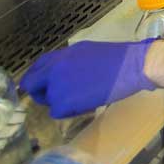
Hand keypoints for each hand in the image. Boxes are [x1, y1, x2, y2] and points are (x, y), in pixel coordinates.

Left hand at [20, 40, 155, 118]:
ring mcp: (57, 86)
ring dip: (60, 102)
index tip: (39, 85)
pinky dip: (69, 111)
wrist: (131, 66)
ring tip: (80, 98)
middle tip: (58, 96)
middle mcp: (53, 70)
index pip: (35, 68)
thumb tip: (60, 71)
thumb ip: (67, 61)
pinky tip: (84, 104)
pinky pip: (57, 112)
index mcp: (60, 55)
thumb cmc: (116, 57)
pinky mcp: (64, 102)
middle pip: (31, 86)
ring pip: (47, 100)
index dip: (35, 78)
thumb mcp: (86, 51)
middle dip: (41, 92)